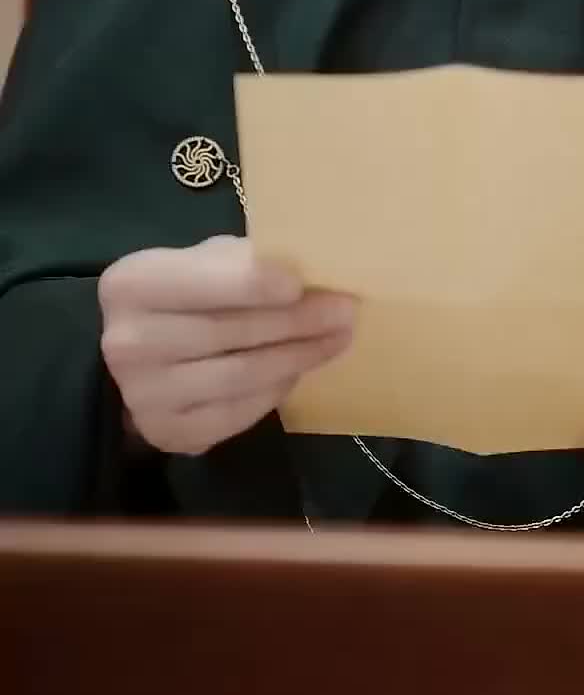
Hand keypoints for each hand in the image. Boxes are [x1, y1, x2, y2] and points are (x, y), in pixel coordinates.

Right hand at [99, 235, 355, 456]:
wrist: (141, 354)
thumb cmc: (184, 293)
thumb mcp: (203, 261)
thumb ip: (242, 261)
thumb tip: (310, 266)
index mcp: (132, 285)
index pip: (202, 283)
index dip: (253, 283)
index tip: (300, 283)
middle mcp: (128, 343)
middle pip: (228, 333)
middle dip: (295, 322)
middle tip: (345, 311)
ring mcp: (144, 396)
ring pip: (239, 377)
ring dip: (298, 357)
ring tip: (338, 339)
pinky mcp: (167, 433)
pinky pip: (237, 414)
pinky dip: (275, 391)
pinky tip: (298, 370)